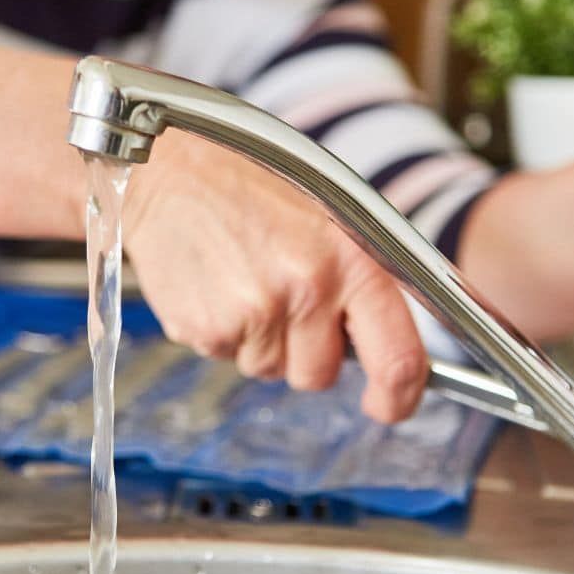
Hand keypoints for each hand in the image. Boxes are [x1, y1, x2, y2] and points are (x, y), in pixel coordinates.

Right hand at [122, 132, 427, 422]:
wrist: (174, 168)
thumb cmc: (258, 188)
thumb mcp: (334, 219)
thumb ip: (362, 285)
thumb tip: (386, 349)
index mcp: (354, 262)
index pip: (398, 358)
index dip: (398, 397)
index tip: (387, 404)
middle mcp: (309, 289)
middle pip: (321, 376)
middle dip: (309, 354)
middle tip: (287, 299)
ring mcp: (255, 312)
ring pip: (271, 370)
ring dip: (264, 342)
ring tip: (248, 280)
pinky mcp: (206, 329)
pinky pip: (228, 358)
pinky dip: (226, 334)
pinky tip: (219, 286)